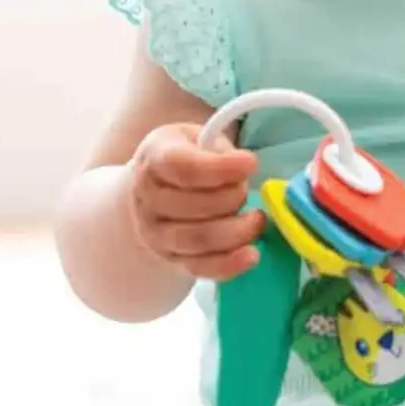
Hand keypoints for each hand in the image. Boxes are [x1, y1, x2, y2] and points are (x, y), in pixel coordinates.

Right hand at [128, 123, 265, 280]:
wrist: (154, 189)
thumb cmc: (186, 157)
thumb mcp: (198, 137)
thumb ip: (219, 150)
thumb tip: (245, 168)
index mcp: (154, 158)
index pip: (183, 167)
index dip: (220, 168)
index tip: (250, 163)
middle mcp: (147, 198)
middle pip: (191, 206)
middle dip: (231, 198)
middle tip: (247, 189)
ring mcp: (155, 232)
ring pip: (196, 239)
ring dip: (235, 232)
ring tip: (257, 220)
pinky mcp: (171, 257)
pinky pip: (200, 267)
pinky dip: (228, 264)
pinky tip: (251, 255)